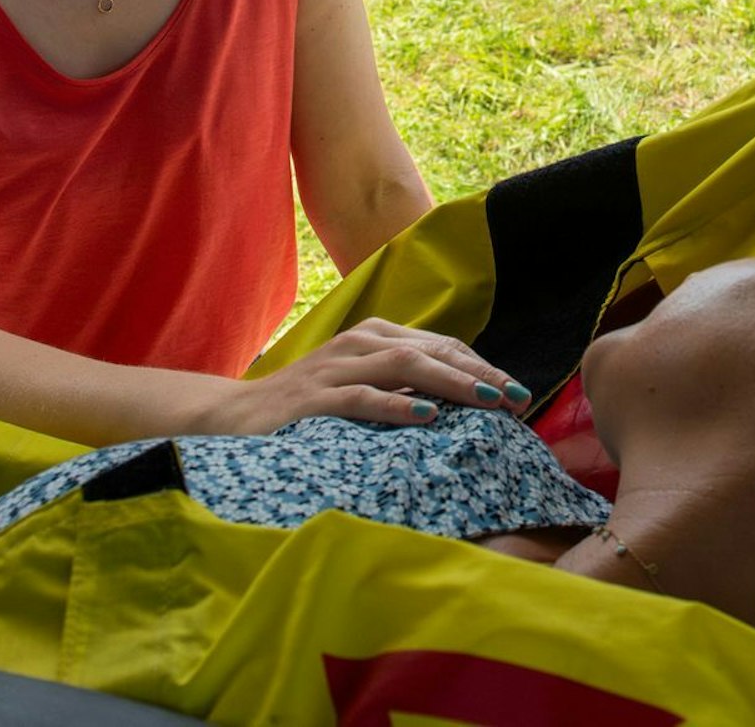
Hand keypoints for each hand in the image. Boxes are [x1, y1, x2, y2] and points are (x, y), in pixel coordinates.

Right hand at [197, 318, 532, 434]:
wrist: (236, 416)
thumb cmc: (308, 406)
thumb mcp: (361, 388)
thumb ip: (404, 387)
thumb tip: (466, 404)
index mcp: (375, 337)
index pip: (442, 345)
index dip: (482, 367)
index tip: (518, 393)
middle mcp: (359, 344)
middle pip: (432, 350)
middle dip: (479, 373)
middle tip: (517, 398)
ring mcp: (335, 368)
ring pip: (404, 365)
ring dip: (451, 382)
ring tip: (487, 401)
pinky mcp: (313, 398)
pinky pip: (360, 397)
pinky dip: (396, 405)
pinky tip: (426, 417)